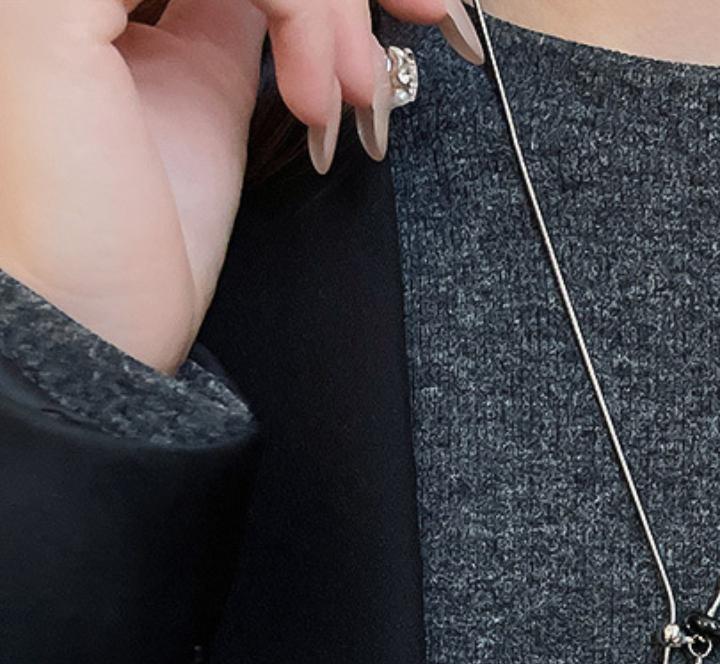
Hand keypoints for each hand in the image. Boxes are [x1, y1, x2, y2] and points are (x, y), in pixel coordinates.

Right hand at [0, 0, 483, 373]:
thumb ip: (229, 16)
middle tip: (412, 34)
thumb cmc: (136, 246)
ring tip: (353, 97)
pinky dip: (296, 5)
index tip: (419, 9)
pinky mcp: (53, 3)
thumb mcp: (207, 97)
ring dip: (326, 4)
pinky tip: (312, 97)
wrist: (89, 328)